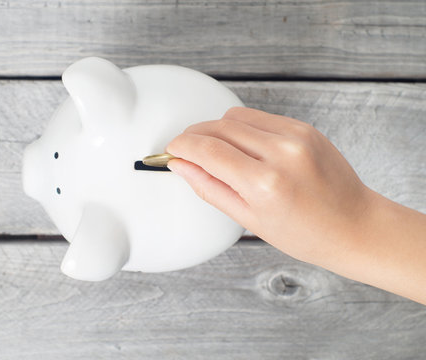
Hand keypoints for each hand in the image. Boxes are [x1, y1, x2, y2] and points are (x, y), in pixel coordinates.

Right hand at [167, 107, 373, 267]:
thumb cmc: (307, 234)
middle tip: (186, 150)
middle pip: (218, 127)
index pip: (207, 150)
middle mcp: (281, 152)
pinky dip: (243, 128)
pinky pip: (260, 117)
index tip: (172, 149)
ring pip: (236, 116)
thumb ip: (210, 188)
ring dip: (217, 129)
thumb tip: (181, 166)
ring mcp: (296, 136)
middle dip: (194, 135)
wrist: (355, 226)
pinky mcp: (304, 127)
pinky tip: (243, 146)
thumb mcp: (250, 220)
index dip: (182, 145)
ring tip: (217, 151)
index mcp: (265, 183)